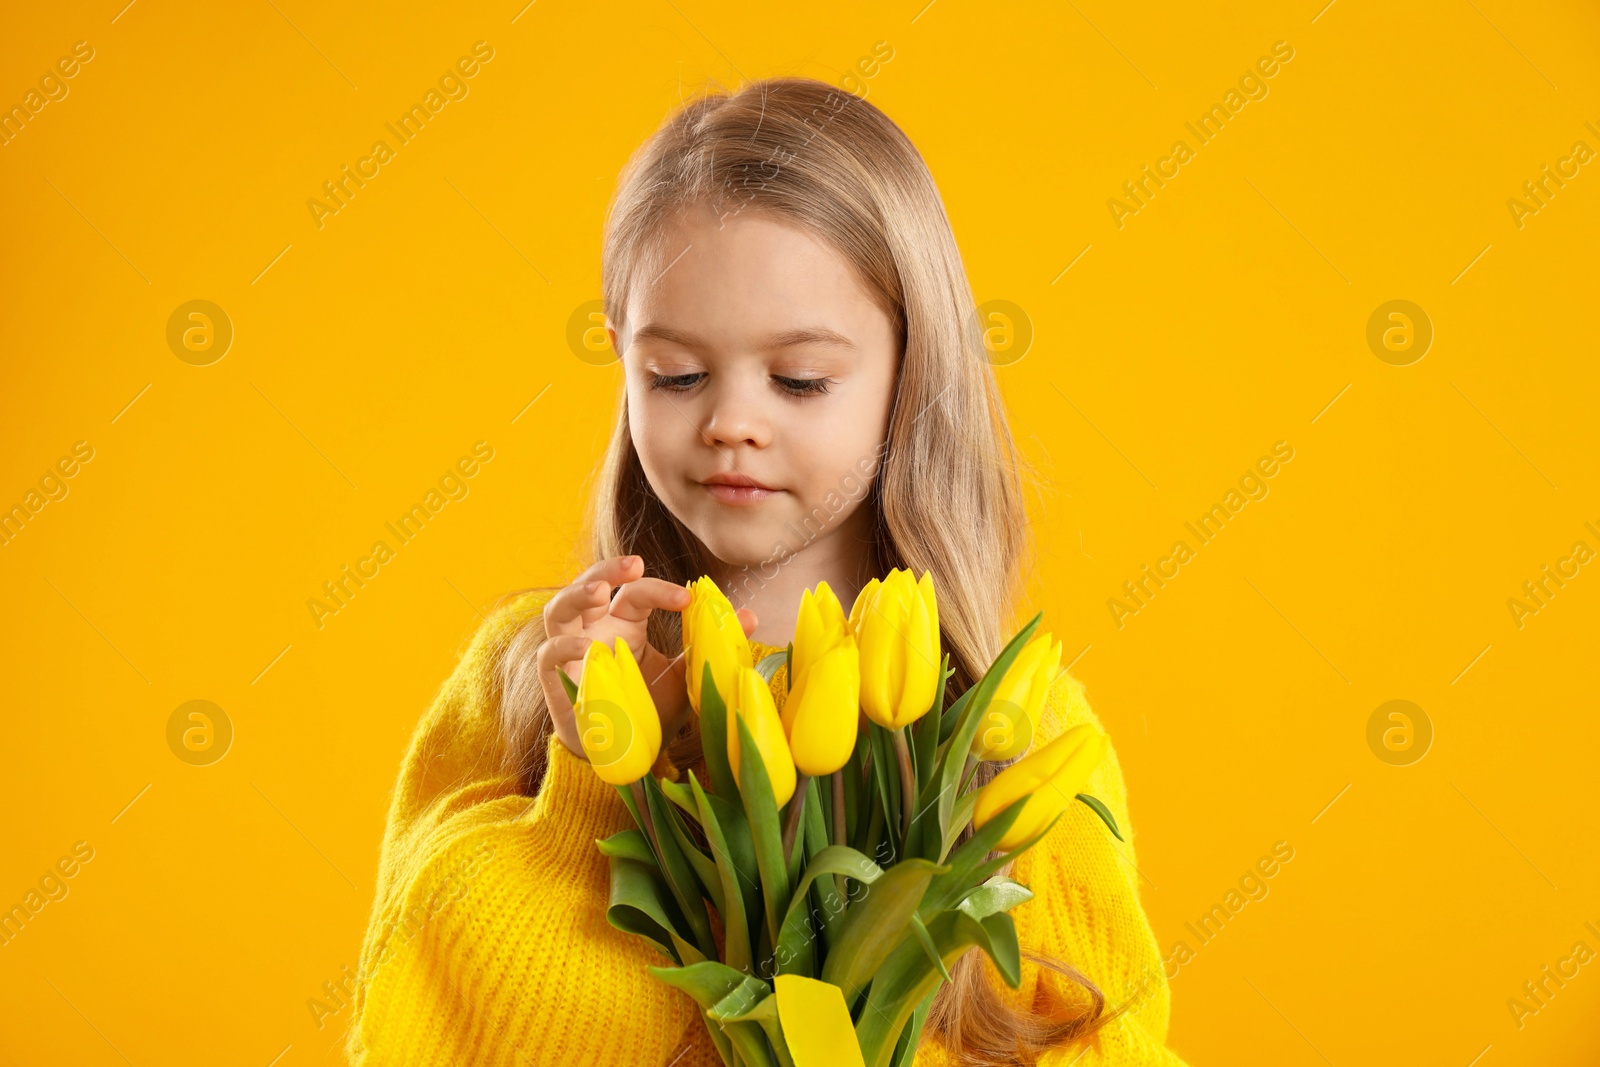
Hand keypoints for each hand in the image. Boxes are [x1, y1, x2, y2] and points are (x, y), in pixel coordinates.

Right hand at [537, 556, 757, 760]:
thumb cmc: (648, 710)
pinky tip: (587, 647)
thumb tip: (751, 616)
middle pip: (590, 585)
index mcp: (625, 624)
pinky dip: (564, 645)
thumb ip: (707, 646)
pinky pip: (548, 653)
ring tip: (599, 591)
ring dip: (576, 595)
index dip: (660, 589)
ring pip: (558, 610)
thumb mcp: (684, 678)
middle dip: (608, 568)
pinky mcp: (554, 678)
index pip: (637, 593)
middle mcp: (595, 630)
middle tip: (635, 564)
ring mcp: (570, 651)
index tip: (688, 598)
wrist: (624, 756)